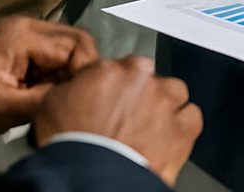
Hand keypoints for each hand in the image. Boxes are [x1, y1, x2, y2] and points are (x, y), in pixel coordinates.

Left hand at [0, 17, 98, 143]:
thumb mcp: (0, 110)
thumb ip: (43, 100)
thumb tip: (78, 98)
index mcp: (24, 37)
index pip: (77, 47)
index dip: (85, 74)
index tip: (81, 100)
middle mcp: (28, 28)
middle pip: (76, 43)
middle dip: (79, 73)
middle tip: (68, 100)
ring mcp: (21, 35)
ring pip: (65, 50)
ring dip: (65, 76)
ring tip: (52, 101)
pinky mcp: (15, 47)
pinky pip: (48, 56)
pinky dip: (51, 76)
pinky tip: (40, 96)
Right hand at [34, 56, 202, 186]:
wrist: (90, 176)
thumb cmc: (71, 145)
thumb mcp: (51, 105)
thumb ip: (72, 87)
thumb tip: (75, 87)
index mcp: (110, 68)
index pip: (119, 67)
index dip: (115, 87)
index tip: (112, 101)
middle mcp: (142, 78)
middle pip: (148, 77)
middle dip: (141, 94)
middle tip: (127, 118)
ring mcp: (166, 101)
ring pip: (174, 93)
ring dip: (165, 107)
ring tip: (150, 129)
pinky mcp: (184, 127)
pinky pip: (191, 117)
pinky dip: (183, 126)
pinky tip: (169, 139)